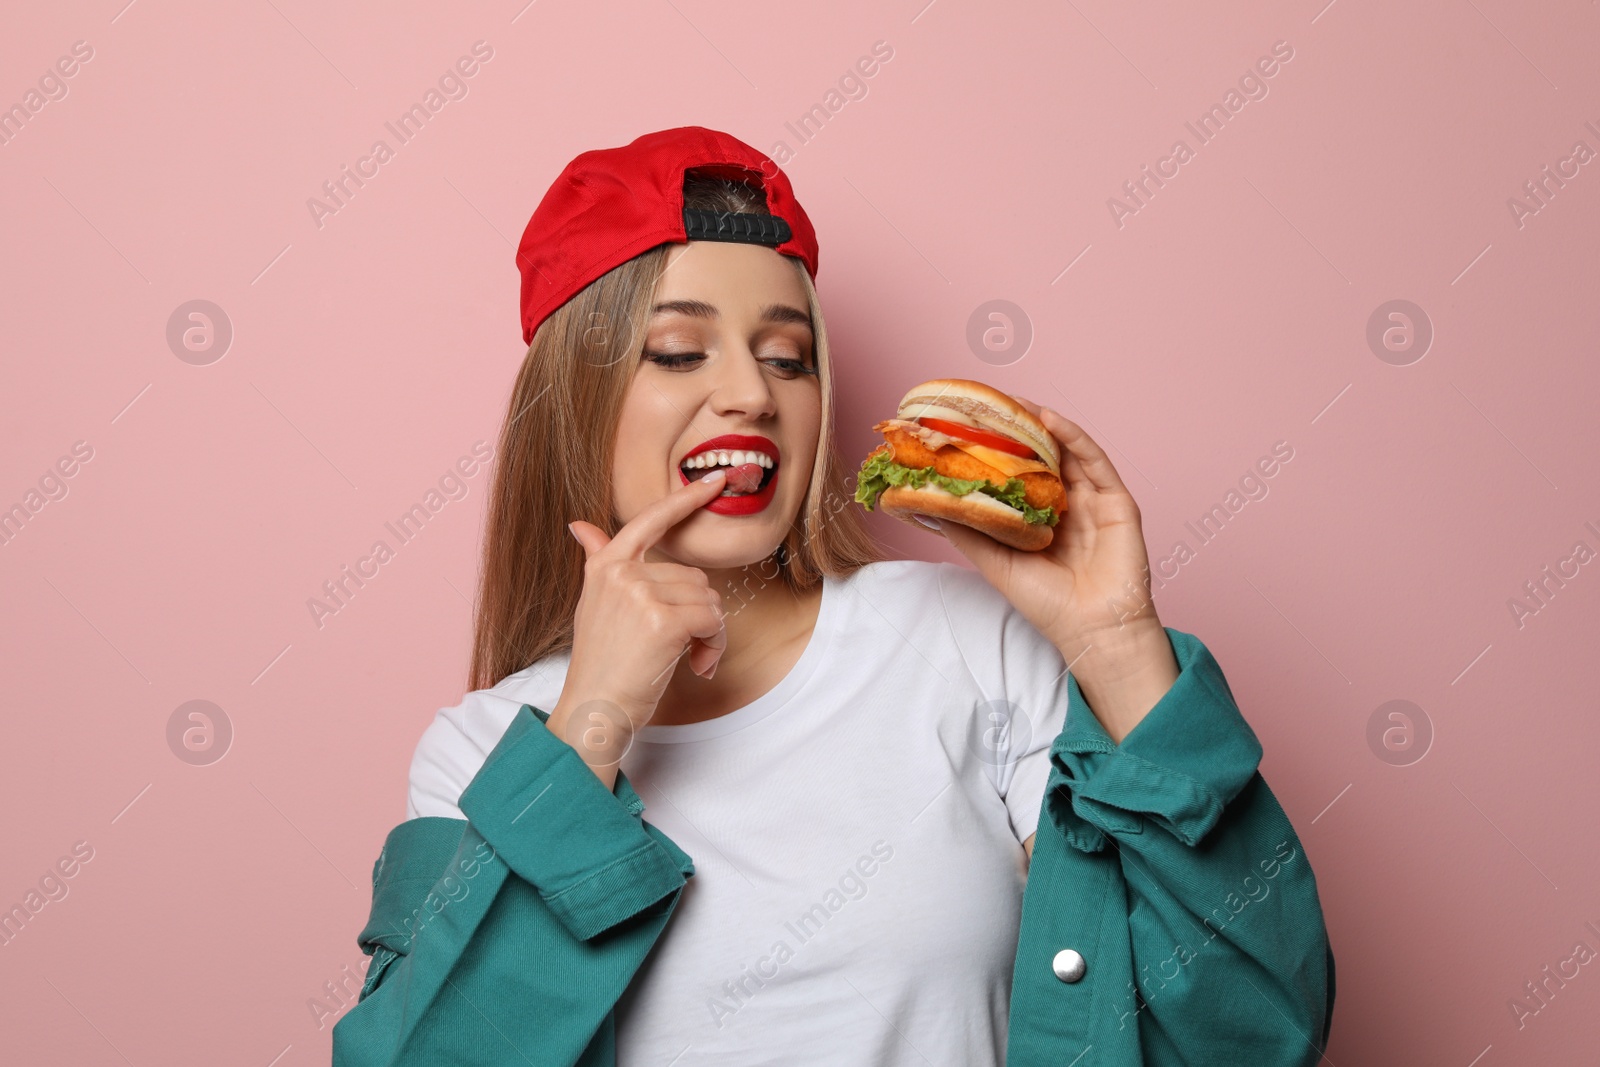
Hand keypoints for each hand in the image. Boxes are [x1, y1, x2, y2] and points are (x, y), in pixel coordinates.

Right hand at [552, 470, 728, 769]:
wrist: (594, 712)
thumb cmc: (602, 666)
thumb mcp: (594, 605)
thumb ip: (597, 561)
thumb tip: (579, 525)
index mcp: (605, 565)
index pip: (649, 520)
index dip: (686, 498)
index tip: (715, 480)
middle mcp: (621, 573)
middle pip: (695, 577)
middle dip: (701, 614)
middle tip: (685, 648)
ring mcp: (641, 594)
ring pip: (709, 600)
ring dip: (710, 634)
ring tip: (687, 659)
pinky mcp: (663, 620)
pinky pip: (713, 621)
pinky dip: (714, 646)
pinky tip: (697, 665)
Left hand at [938, 401, 1177, 740]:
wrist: (1092, 629)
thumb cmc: (1048, 604)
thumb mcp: (995, 562)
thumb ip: (969, 531)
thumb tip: (930, 504)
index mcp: (1041, 519)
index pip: (1018, 473)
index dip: (997, 449)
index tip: (968, 427)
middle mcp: (1068, 505)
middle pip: (1042, 456)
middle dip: (1017, 429)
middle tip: (989, 404)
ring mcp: (1093, 501)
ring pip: (1067, 451)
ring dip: (1042, 424)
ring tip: (1015, 402)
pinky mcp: (1117, 502)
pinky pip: (1094, 460)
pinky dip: (1072, 437)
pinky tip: (1049, 421)